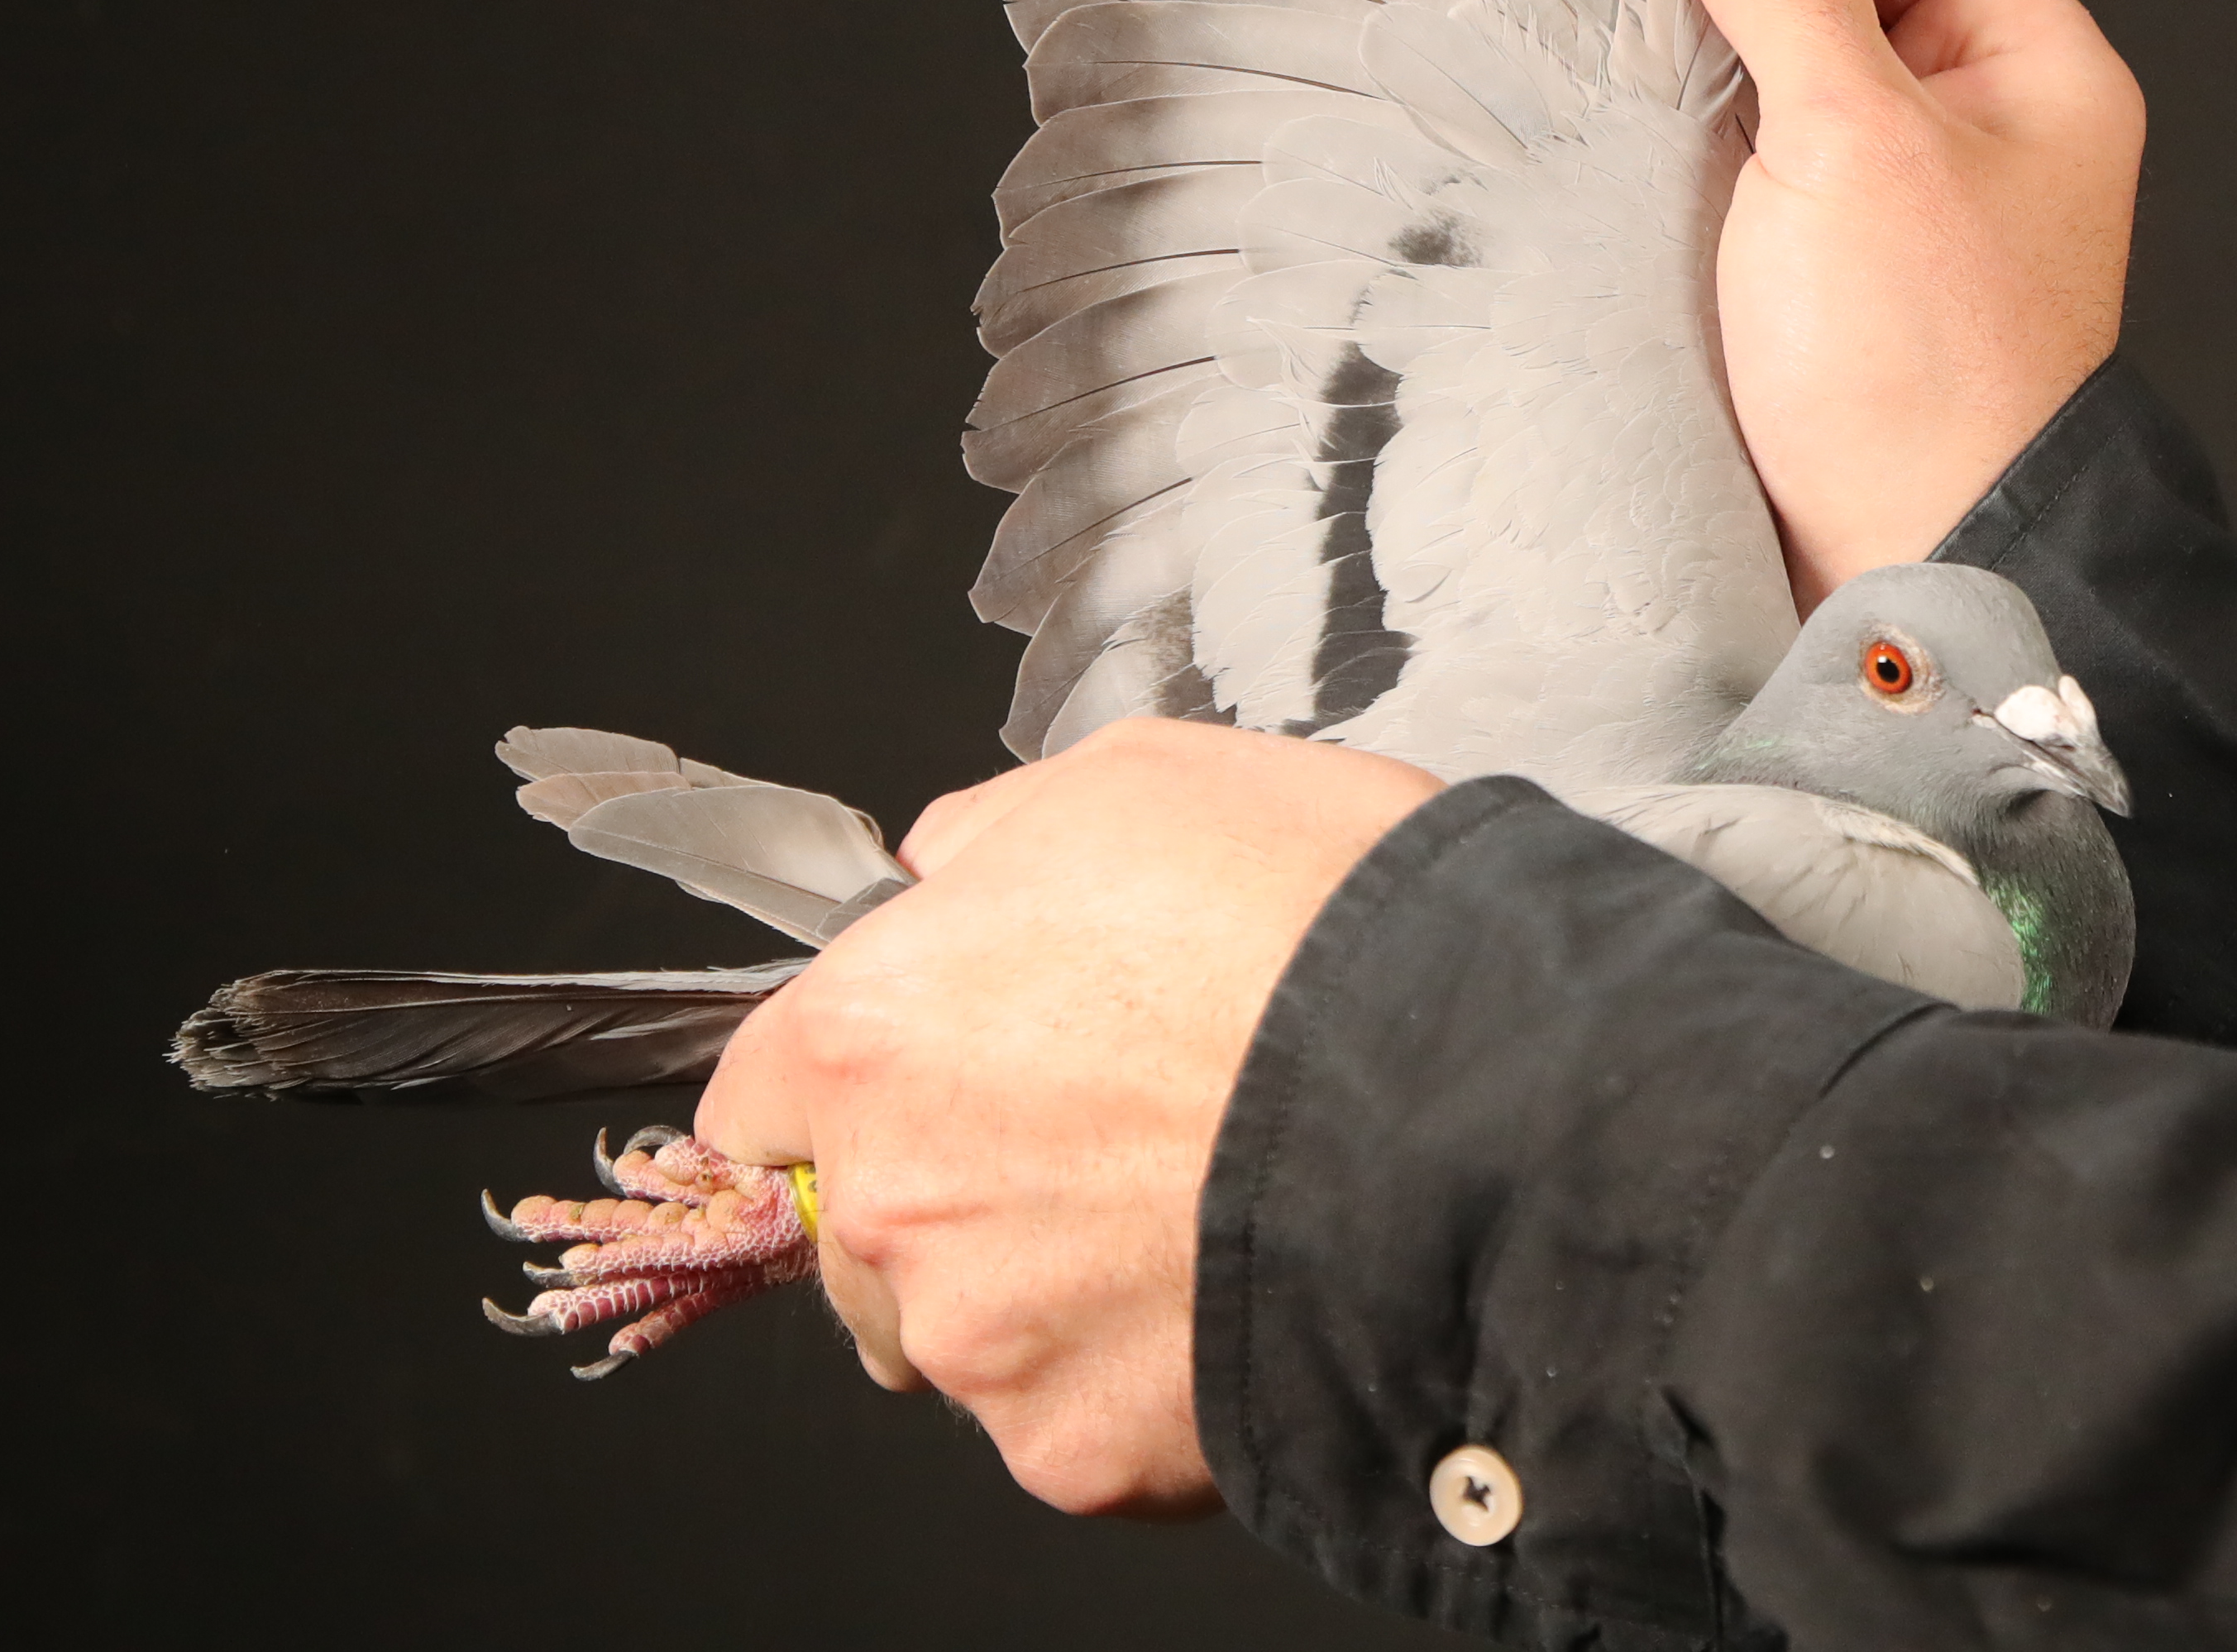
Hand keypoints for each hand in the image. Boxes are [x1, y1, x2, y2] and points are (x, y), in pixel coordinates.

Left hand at [695, 720, 1439, 1516]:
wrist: (1471, 1095)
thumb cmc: (1310, 919)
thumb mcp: (1140, 782)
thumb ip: (995, 837)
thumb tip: (942, 871)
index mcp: (871, 1033)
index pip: (765, 1096)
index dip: (864, 1077)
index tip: (947, 1073)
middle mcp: (893, 1203)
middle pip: (867, 1228)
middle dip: (963, 1189)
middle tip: (1117, 1135)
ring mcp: (981, 1344)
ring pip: (974, 1332)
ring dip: (1050, 1290)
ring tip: (1196, 1214)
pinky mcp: (1076, 1453)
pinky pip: (1081, 1421)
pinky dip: (1143, 1374)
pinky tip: (1236, 1288)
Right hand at [1673, 0, 2145, 604]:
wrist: (1909, 578)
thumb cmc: (1918, 374)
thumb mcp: (1850, 138)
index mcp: (2034, 61)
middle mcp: (1981, 117)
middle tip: (1653, 21)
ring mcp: (1904, 195)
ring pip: (1783, 65)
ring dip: (1705, 71)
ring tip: (1647, 105)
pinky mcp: (1832, 268)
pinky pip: (1753, 158)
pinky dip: (1694, 151)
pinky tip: (1645, 175)